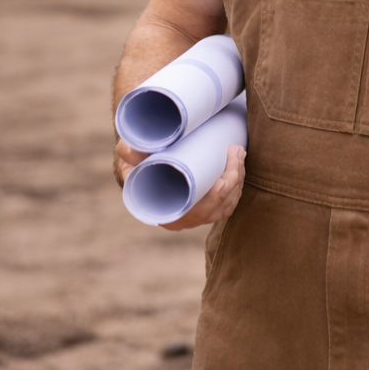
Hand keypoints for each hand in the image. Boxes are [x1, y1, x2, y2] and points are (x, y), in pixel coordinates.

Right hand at [115, 141, 246, 230]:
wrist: (138, 167)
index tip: (224, 177)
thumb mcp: (128, 158)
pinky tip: (240, 167)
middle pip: (219, 206)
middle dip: (233, 179)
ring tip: (238, 153)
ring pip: (227, 204)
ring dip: (238, 180)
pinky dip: (237, 186)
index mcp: (167, 214)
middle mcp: (184, 219)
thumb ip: (129, 153)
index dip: (215, 197)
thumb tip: (133, 150)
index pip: (199, 213)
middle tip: (236, 151)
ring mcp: (197, 215)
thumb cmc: (134, 164)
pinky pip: (228, 202)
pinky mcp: (206, 206)